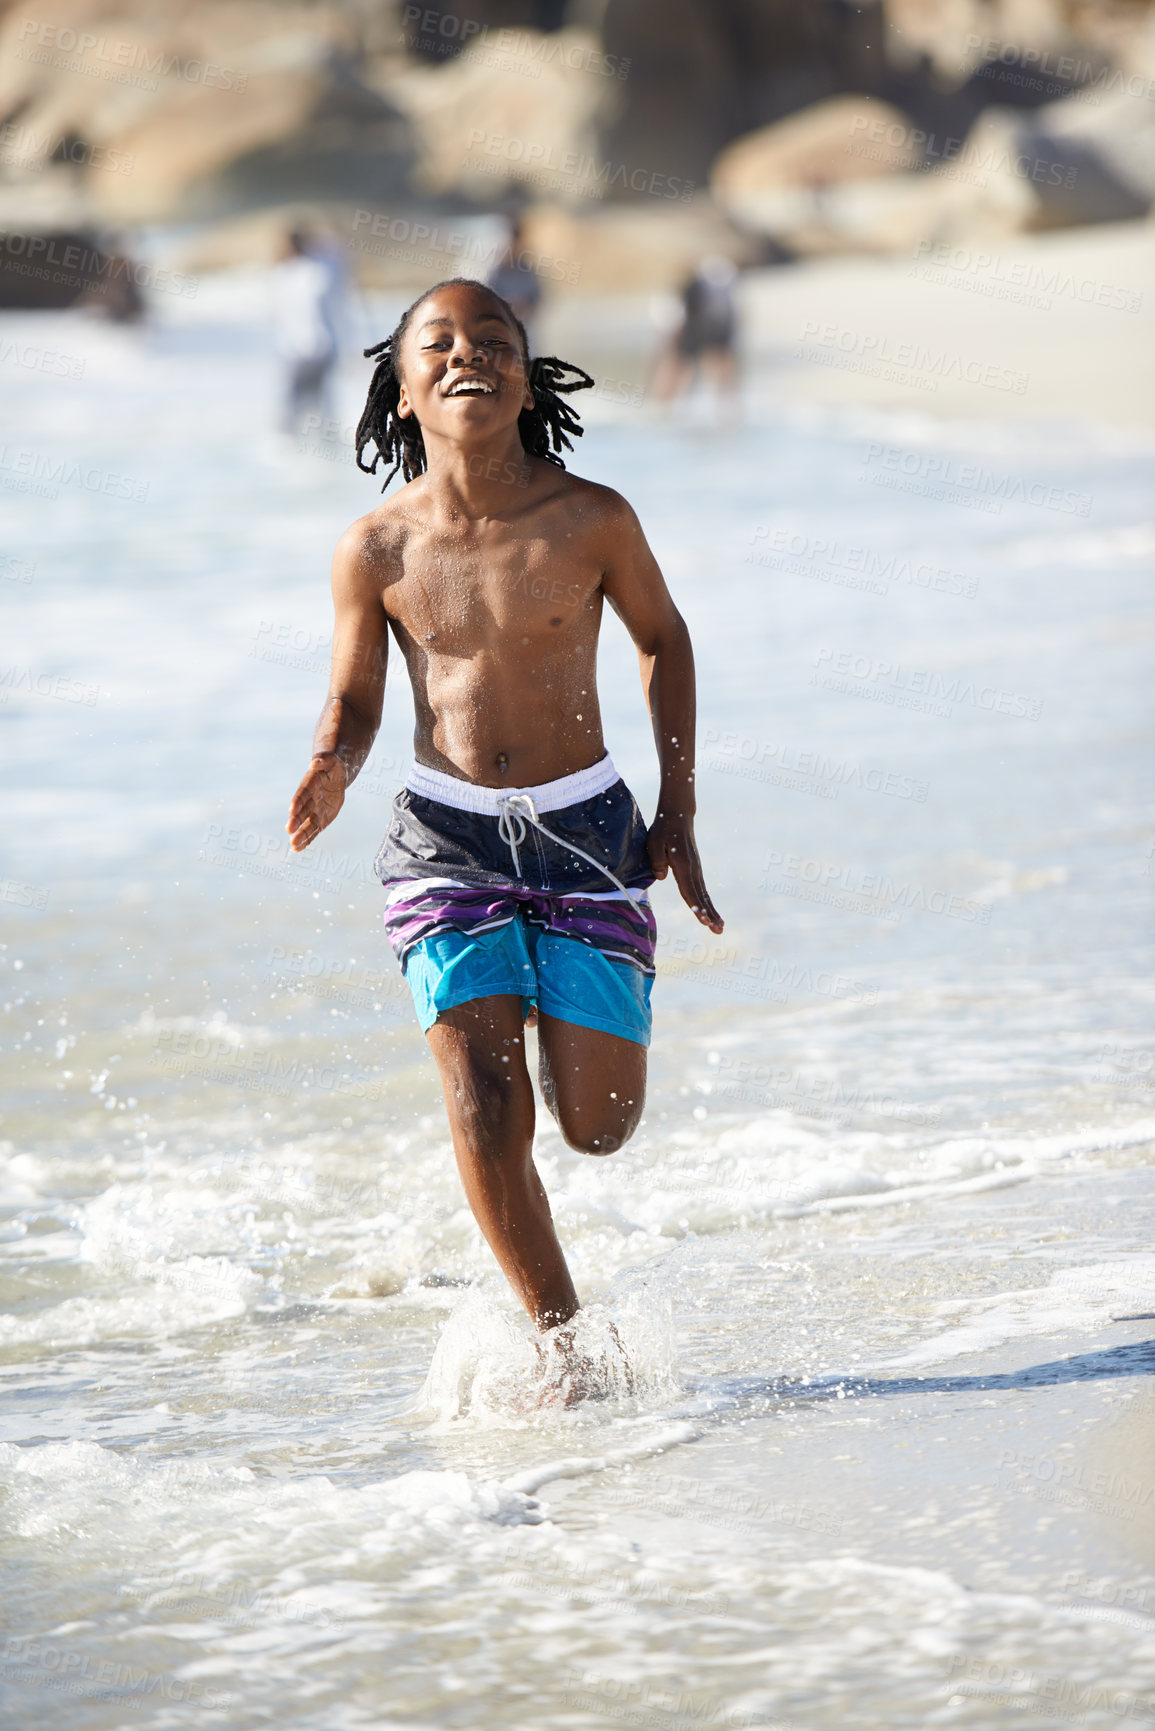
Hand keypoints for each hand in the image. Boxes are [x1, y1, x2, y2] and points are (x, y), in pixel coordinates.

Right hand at [286, 754, 346, 851]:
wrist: (335, 776)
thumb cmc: (332, 767)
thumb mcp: (331, 761)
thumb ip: (324, 760)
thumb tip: (315, 763)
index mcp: (310, 784)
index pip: (304, 793)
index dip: (298, 801)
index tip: (292, 810)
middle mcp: (309, 799)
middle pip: (303, 810)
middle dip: (296, 819)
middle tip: (289, 829)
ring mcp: (313, 810)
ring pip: (307, 823)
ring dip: (300, 834)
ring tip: (293, 844)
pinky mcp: (320, 819)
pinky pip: (313, 830)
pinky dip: (307, 839)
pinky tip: (298, 848)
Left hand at [646, 810, 722, 932]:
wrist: (677, 816)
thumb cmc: (662, 830)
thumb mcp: (654, 844)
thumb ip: (657, 862)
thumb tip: (662, 877)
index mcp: (683, 865)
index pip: (689, 891)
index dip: (696, 908)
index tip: (703, 921)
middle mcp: (693, 869)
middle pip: (701, 897)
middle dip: (709, 915)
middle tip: (717, 931)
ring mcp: (696, 869)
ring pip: (704, 894)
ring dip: (712, 912)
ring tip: (720, 927)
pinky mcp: (695, 868)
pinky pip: (701, 889)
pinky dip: (707, 902)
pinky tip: (711, 911)